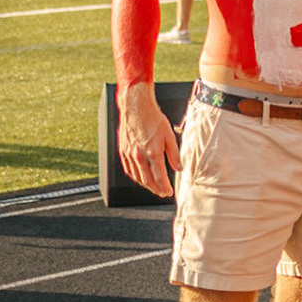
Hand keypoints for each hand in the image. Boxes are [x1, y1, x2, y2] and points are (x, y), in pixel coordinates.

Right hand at [117, 83, 180, 197]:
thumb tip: (178, 168)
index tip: (169, 192)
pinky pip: (128, 169)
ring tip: (153, 187)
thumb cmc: (153, 119)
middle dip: (156, 189)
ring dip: (145, 185)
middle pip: (147, 180)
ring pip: (137, 176)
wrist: (136, 108)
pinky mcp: (123, 151)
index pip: (159, 177)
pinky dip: (135, 177)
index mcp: (153, 152)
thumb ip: (174, 154)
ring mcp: (129, 154)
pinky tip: (140, 178)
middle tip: (162, 193)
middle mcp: (139, 156)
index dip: (164, 187)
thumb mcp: (170, 136)